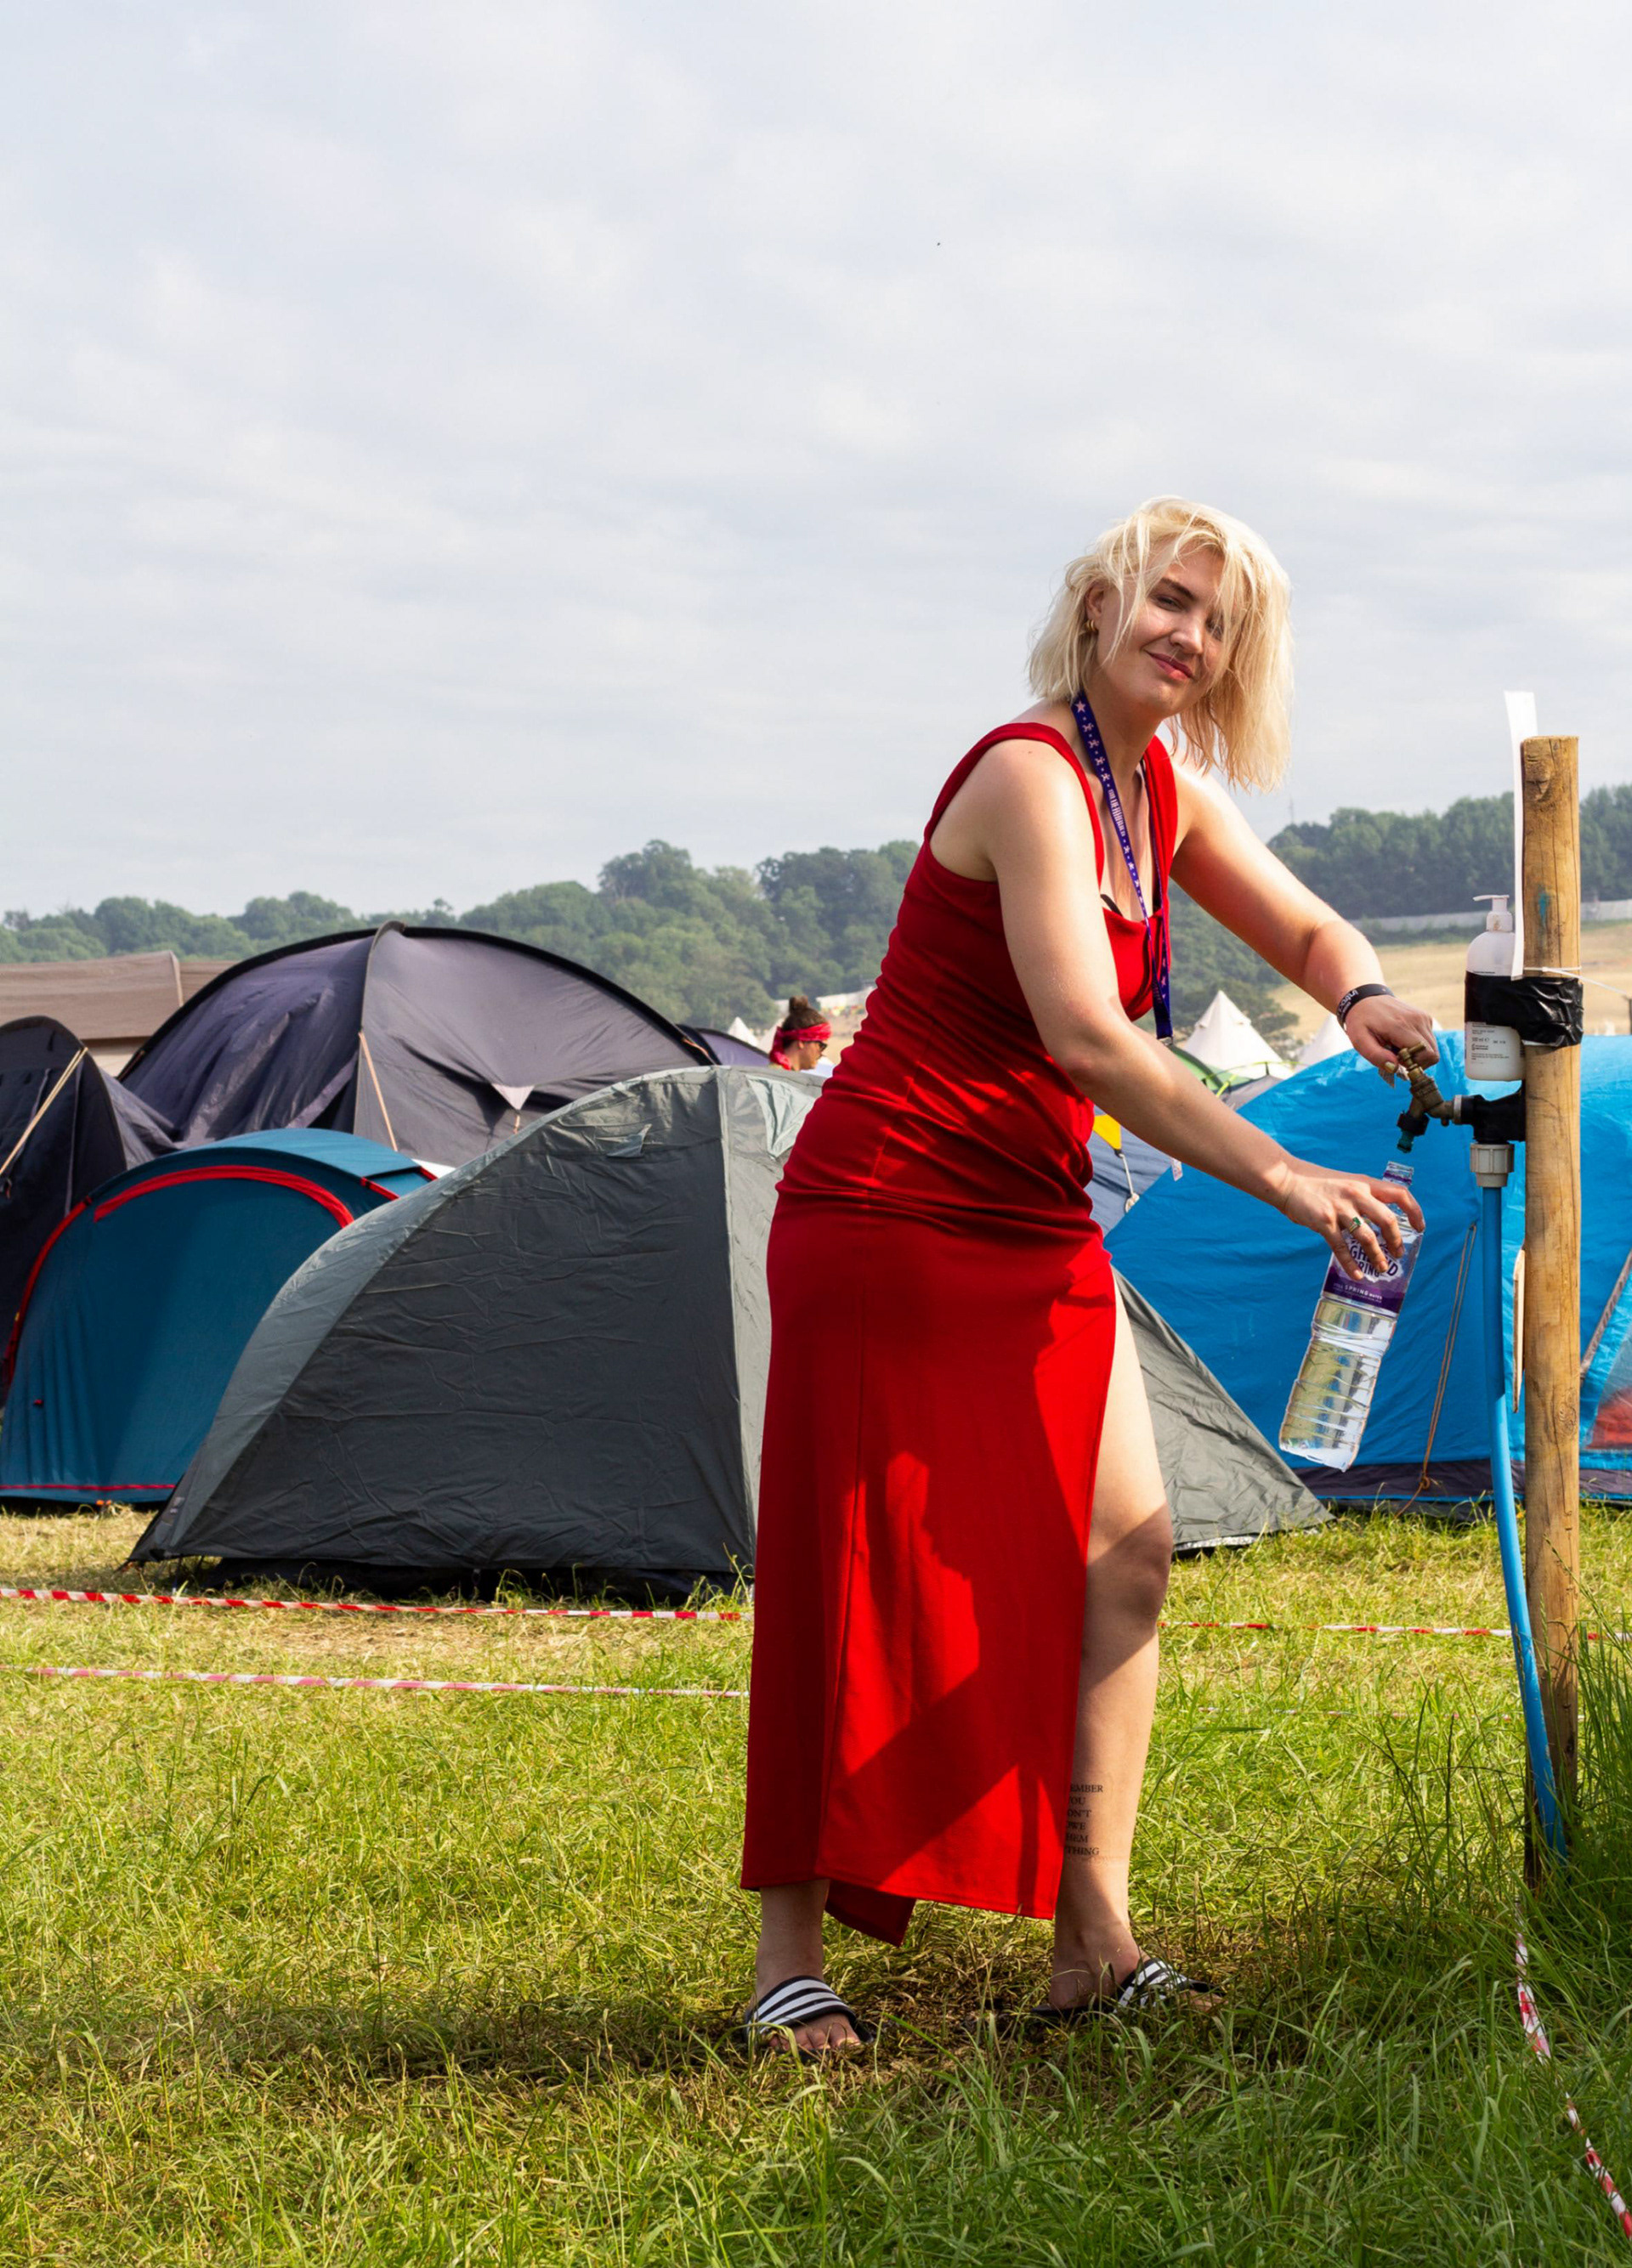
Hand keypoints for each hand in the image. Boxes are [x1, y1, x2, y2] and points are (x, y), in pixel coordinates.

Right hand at [1267, 1157, 1424, 1280]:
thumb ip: (1363, 1197)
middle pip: (1387, 1220)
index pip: (1400, 1194)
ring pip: (1367, 1237)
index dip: (1414, 1211)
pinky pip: (1341, 1247)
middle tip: (1398, 1253)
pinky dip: (1351, 1264)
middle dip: (1396, 1240)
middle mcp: (1356, 1194)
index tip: (1419, 1227)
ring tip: (1381, 1267)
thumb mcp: (1347, 1183)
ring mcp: (1340, 1208)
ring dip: (1377, 1256)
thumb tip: (1381, 1222)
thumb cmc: (1317, 1184)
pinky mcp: (1323, 1221)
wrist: (1287, 1180)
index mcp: (1364, 1183)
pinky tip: (1357, 1275)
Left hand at [1343, 995, 1437, 1081]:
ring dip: (1417, 1054)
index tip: (1396, 1060)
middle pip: (1432, 1054)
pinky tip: (1401, 1039)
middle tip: (1396, 1055)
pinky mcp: (1425, 1017)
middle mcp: (1416, 1020)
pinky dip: (1418, 1045)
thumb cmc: (1361, 1022)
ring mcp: (1423, 1017)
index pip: (1425, 1054)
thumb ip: (1376, 1056)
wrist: (1365, 1000)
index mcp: (1400, 1026)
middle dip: (1416, 1062)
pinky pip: (1429, 1040)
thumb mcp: (1360, 1041)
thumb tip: (1394, 1067)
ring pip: (1432, 1048)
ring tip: (1397, 1046)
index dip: (1413, 1065)